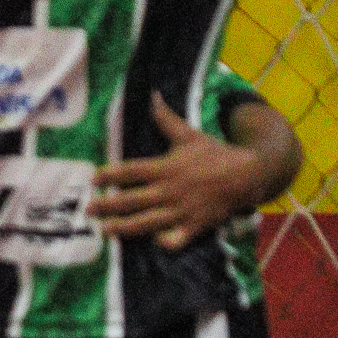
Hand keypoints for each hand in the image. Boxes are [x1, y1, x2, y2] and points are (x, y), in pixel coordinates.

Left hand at [92, 93, 260, 250]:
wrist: (248, 175)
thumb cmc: (215, 154)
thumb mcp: (189, 134)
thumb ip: (166, 119)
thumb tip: (152, 95)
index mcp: (166, 167)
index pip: (132, 171)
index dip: (111, 175)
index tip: (94, 178)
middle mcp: (170, 190)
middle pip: (133, 199)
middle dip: (109, 205)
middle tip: (89, 209)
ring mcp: (182, 210)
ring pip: (148, 222)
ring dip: (125, 227)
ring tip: (105, 230)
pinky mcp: (195, 226)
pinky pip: (176, 239)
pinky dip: (164, 242)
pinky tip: (152, 242)